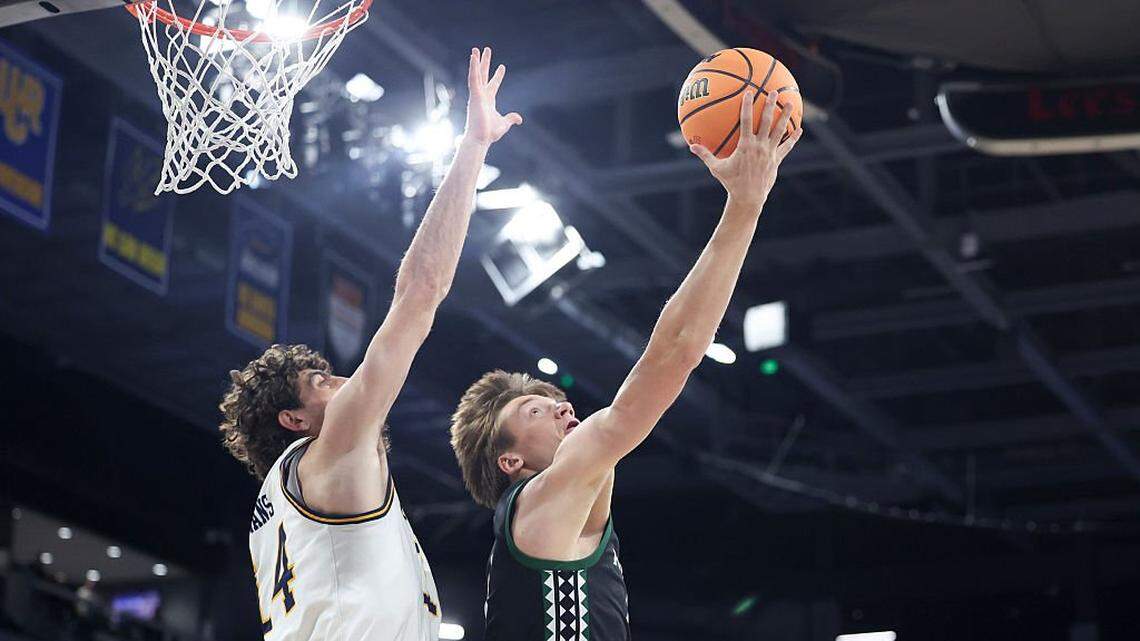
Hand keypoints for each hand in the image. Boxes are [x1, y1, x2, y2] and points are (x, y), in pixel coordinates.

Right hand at [465, 47, 522, 146]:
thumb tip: (519, 118)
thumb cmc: (489, 133)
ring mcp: (476, 95)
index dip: (498, 75)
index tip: (502, 66)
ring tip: (476, 49)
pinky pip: (473, 78)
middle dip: (484, 63)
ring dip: (476, 61)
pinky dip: (473, 67)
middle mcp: (481, 95)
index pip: (493, 84)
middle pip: (483, 75)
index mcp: (488, 101)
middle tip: (485, 50)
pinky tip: (474, 57)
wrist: (480, 139)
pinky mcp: (474, 95)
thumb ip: (510, 118)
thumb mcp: (504, 124)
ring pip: (476, 74)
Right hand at [690, 90, 801, 209]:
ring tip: (791, 104)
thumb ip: (705, 155)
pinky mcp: (776, 160)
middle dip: (770, 105)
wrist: (749, 197)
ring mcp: (769, 152)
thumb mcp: (716, 168)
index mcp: (745, 145)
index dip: (747, 105)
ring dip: (785, 116)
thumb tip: (691, 146)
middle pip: (766, 121)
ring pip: (779, 131)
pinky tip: (799, 129)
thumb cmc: (731, 182)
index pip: (746, 121)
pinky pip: (786, 146)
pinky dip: (793, 138)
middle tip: (774, 92)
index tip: (750, 92)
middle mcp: (759, 146)